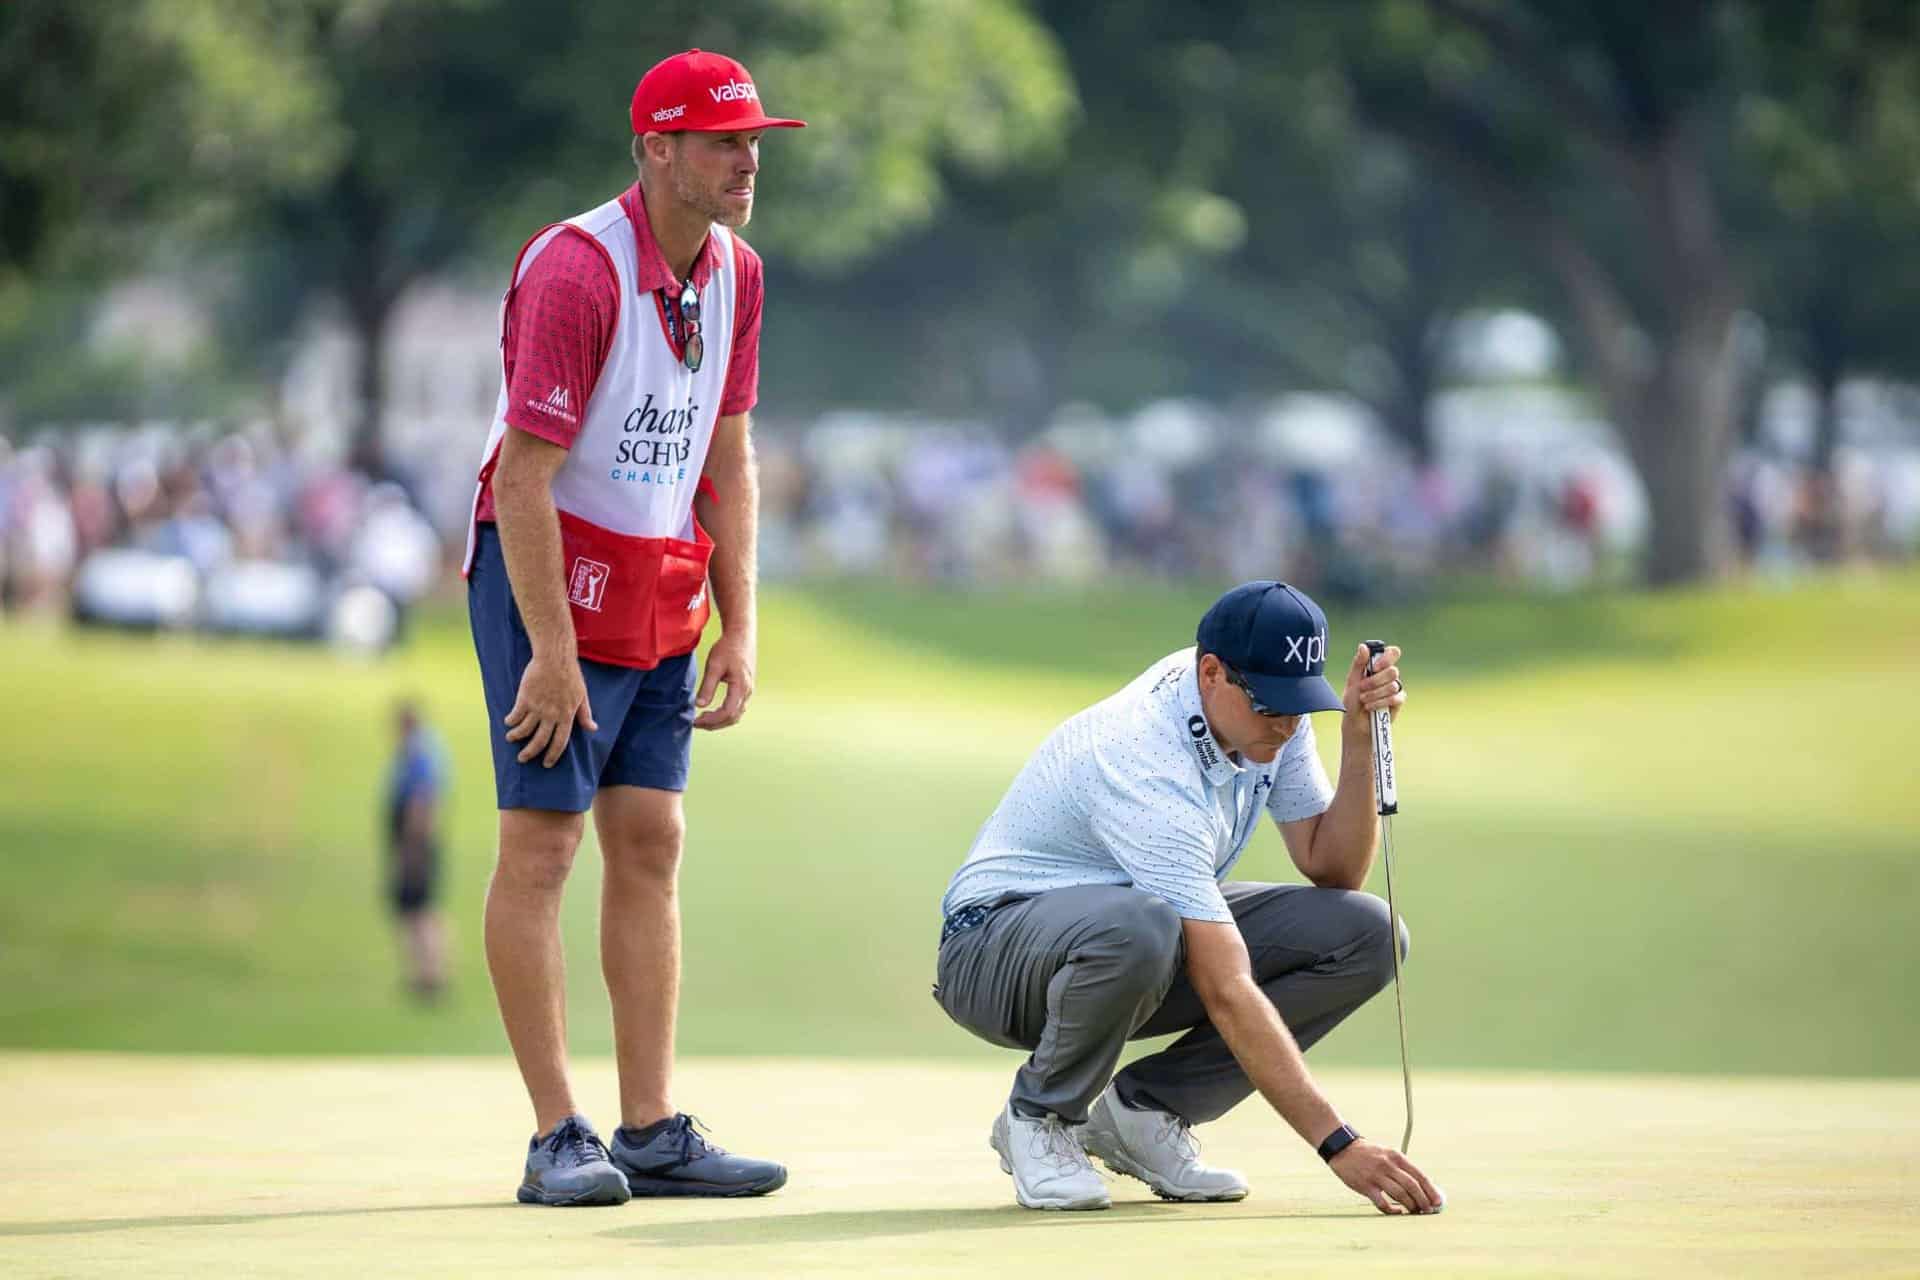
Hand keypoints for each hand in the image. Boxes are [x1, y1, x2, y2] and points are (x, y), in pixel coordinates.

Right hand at [503, 651, 595, 766]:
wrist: (555, 658)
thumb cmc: (571, 675)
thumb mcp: (582, 696)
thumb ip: (585, 714)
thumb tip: (593, 729)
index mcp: (566, 716)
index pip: (560, 742)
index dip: (553, 755)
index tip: (547, 764)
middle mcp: (551, 715)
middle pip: (539, 741)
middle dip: (530, 752)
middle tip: (522, 758)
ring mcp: (537, 708)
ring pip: (524, 730)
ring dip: (516, 736)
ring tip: (511, 738)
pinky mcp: (525, 699)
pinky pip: (515, 715)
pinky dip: (510, 721)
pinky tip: (508, 722)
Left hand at [693, 631, 754, 730]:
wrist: (741, 635)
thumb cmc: (727, 648)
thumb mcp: (714, 666)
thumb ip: (707, 686)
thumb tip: (699, 705)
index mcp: (740, 687)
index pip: (727, 712)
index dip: (711, 720)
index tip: (695, 720)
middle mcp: (747, 691)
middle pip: (733, 718)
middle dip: (714, 724)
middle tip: (696, 723)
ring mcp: (748, 690)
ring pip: (736, 715)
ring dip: (720, 721)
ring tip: (703, 719)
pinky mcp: (746, 688)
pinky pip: (737, 708)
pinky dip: (725, 715)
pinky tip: (713, 712)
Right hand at [1329, 1138, 1444, 1214]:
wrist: (1342, 1149)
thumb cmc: (1368, 1154)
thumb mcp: (1387, 1154)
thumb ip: (1402, 1169)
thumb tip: (1422, 1188)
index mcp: (1396, 1156)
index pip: (1419, 1175)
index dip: (1431, 1190)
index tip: (1438, 1202)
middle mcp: (1388, 1165)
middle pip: (1412, 1186)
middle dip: (1423, 1201)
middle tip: (1428, 1210)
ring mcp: (1376, 1175)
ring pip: (1400, 1195)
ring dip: (1410, 1206)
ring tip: (1415, 1212)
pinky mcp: (1365, 1186)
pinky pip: (1382, 1202)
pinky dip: (1392, 1210)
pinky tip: (1397, 1212)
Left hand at [1343, 642, 1406, 721]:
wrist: (1355, 722)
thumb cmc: (1352, 701)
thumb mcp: (1352, 681)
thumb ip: (1358, 663)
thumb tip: (1363, 646)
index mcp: (1378, 666)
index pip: (1392, 653)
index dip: (1387, 658)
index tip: (1376, 667)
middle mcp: (1388, 675)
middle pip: (1393, 671)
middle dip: (1375, 681)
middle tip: (1362, 688)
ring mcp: (1395, 687)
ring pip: (1392, 685)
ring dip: (1374, 694)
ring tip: (1364, 700)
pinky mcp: (1398, 701)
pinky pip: (1395, 698)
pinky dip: (1380, 703)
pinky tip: (1371, 707)